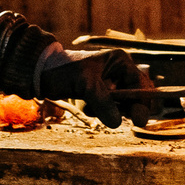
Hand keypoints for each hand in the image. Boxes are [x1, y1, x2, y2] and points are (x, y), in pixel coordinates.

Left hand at [38, 48, 164, 126]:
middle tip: (119, 118)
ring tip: (93, 108)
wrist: (42, 74)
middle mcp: (120, 71)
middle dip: (128, 108)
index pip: (141, 84)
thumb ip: (102, 102)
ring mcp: (112, 83)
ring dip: (114, 111)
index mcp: (120, 61)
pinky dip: (104, 112)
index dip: (142, 102)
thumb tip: (117, 122)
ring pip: (125, 104)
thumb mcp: (85, 85)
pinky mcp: (103, 94)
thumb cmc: (63, 72)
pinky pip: (112, 108)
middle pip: (138, 95)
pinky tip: (88, 108)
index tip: (139, 120)